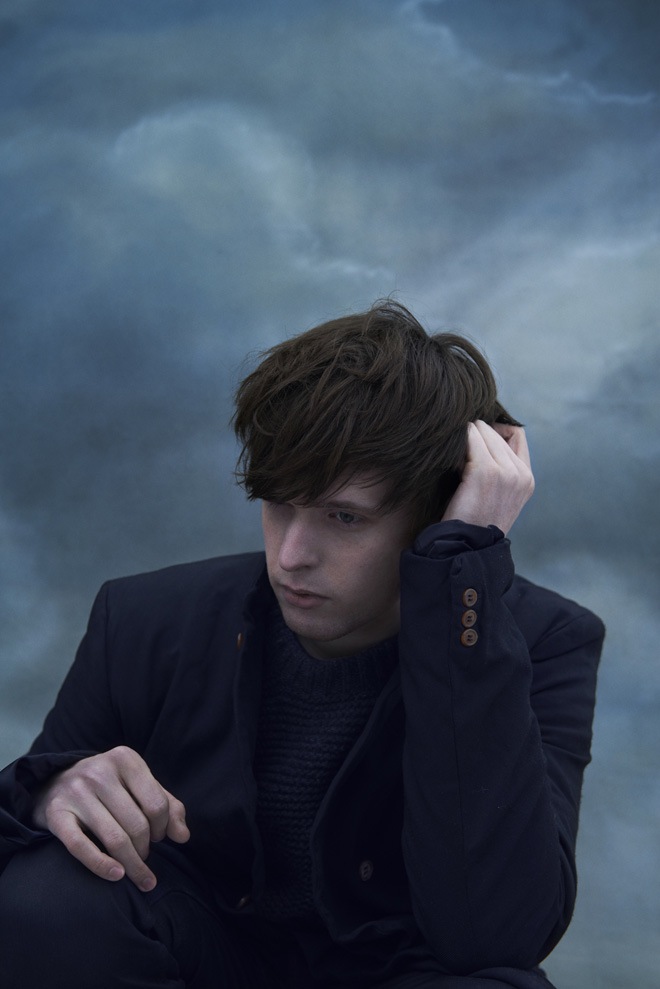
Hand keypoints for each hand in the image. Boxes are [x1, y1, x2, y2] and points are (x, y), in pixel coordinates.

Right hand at [32, 746, 189, 890]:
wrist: (57, 783)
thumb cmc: (110, 788)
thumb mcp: (140, 786)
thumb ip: (167, 806)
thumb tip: (183, 836)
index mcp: (125, 759)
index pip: (157, 804)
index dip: (163, 828)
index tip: (159, 838)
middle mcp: (99, 771)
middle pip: (137, 825)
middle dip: (146, 850)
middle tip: (145, 857)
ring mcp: (76, 792)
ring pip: (114, 839)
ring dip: (132, 865)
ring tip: (140, 876)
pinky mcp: (56, 814)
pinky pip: (81, 847)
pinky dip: (102, 866)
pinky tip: (117, 876)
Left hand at [441, 421, 534, 534]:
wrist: (466, 547)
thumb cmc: (472, 521)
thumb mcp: (495, 494)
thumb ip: (498, 468)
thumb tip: (477, 433)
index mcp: (527, 480)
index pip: (516, 435)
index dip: (495, 429)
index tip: (476, 437)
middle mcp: (521, 474)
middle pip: (499, 432)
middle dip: (477, 435)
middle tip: (459, 450)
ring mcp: (506, 472)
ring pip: (485, 432)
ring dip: (467, 437)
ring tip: (454, 456)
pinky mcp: (486, 472)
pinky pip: (472, 439)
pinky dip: (460, 440)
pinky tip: (450, 456)